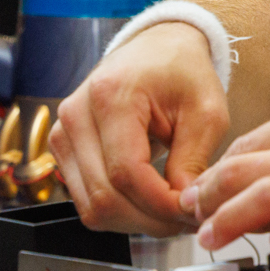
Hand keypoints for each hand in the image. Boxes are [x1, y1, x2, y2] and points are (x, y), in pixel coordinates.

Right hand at [50, 23, 230, 233]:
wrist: (157, 49)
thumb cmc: (182, 73)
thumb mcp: (206, 112)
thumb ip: (194, 161)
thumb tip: (184, 208)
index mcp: (111, 96)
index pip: (126, 173)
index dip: (161, 204)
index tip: (192, 210)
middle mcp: (76, 115)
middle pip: (104, 198)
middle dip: (151, 220)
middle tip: (187, 218)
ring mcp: (63, 133)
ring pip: (92, 208)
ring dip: (135, 221)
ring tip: (170, 211)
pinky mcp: (63, 149)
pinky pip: (86, 201)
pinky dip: (120, 211)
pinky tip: (149, 202)